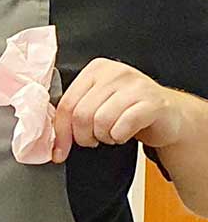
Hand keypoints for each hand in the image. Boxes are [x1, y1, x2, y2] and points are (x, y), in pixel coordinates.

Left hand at [53, 58, 183, 163]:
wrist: (169, 115)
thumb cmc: (128, 110)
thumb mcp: (98, 105)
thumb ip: (74, 114)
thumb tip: (53, 142)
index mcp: (96, 70)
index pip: (66, 104)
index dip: (61, 132)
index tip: (59, 152)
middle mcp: (115, 72)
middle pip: (81, 115)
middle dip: (84, 137)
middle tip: (94, 139)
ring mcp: (136, 85)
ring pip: (101, 121)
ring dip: (104, 137)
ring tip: (112, 134)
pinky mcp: (153, 102)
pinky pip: (123, 126)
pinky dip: (120, 136)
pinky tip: (124, 133)